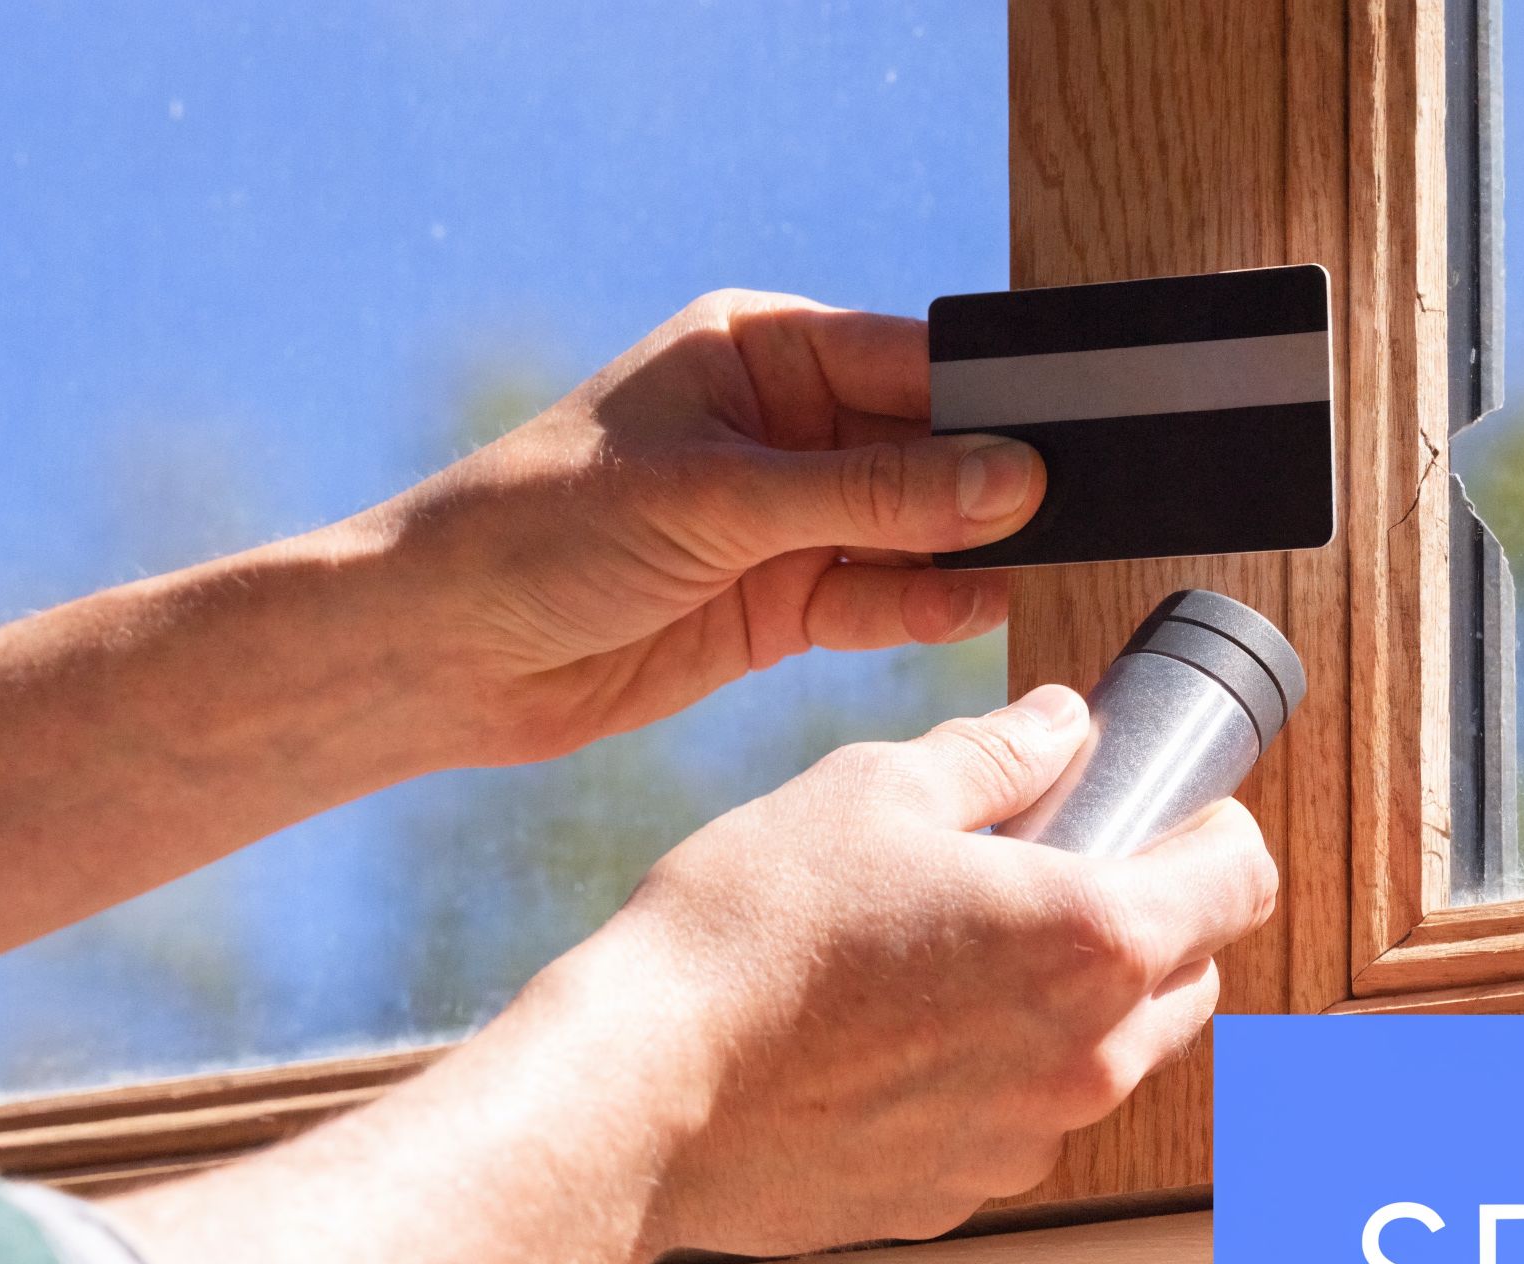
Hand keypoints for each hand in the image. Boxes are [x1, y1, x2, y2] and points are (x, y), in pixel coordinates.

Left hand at [372, 289, 1046, 763]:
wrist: (442, 654)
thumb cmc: (540, 530)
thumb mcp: (716, 498)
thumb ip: (873, 495)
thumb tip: (1012, 479)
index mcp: (760, 349)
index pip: (910, 357)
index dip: (992, 395)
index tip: (1071, 427)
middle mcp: (784, 425)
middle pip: (930, 445)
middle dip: (995, 477)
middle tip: (1082, 501)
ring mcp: (788, 519)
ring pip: (917, 529)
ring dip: (972, 548)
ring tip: (1048, 558)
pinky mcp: (782, 604)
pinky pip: (884, 600)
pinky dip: (929, 609)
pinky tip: (978, 608)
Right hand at [510, 684, 1279, 1256]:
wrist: (638, 1094)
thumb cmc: (748, 937)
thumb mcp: (874, 791)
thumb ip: (997, 754)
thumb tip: (1060, 723)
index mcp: (1093, 937)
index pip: (1243, 878)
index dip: (1213, 827)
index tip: (1166, 807)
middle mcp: (1088, 1055)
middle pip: (1192, 974)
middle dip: (1146, 914)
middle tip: (1048, 867)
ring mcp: (1029, 1139)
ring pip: (1109, 1055)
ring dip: (1069, 1001)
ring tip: (954, 951)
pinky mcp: (961, 1195)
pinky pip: (1019, 1118)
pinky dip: (994, 1074)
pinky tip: (899, 1032)